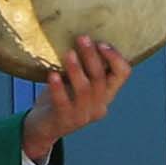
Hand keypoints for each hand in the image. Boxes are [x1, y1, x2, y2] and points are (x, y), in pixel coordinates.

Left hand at [21, 36, 128, 162]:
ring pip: (85, 90)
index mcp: (106, 93)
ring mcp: (83, 115)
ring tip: (68, 53)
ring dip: (76, 69)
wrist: (43, 128)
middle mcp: (99, 105)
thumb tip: (82, 36)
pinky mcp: (64, 120)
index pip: (123, 74)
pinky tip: (52, 74)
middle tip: (82, 38)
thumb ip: (84, 66)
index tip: (101, 42)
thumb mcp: (76, 81)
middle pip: (101, 78)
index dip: (115, 57)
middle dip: (92, 56)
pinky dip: (58, 87)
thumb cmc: (60, 98)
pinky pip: (63, 102)